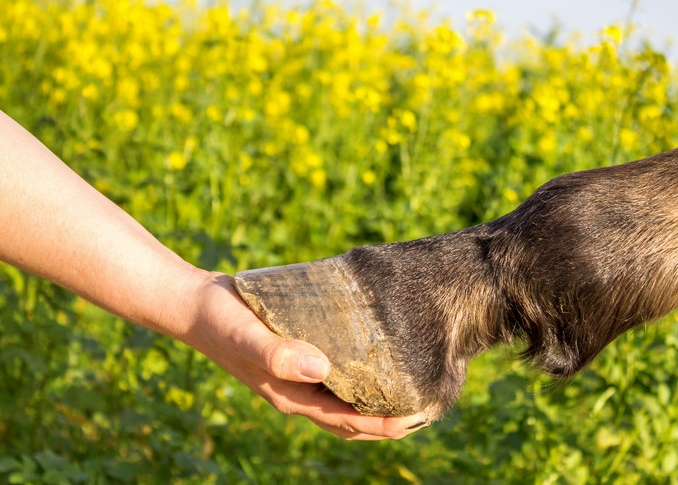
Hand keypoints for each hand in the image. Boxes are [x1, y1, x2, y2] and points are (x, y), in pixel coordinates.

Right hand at [180, 271, 429, 439]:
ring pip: (347, 396)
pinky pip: (337, 371)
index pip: (348, 420)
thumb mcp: (248, 336)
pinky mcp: (299, 353)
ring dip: (378, 397)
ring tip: (412, 382)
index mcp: (291, 396)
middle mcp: (298, 391)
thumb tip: (321, 369)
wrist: (197, 304)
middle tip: (429, 403)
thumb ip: (279, 354)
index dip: (384, 423)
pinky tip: (377, 352)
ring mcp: (298, 375)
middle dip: (389, 417)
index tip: (420, 415)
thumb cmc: (221, 321)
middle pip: (353, 416)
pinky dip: (360, 371)